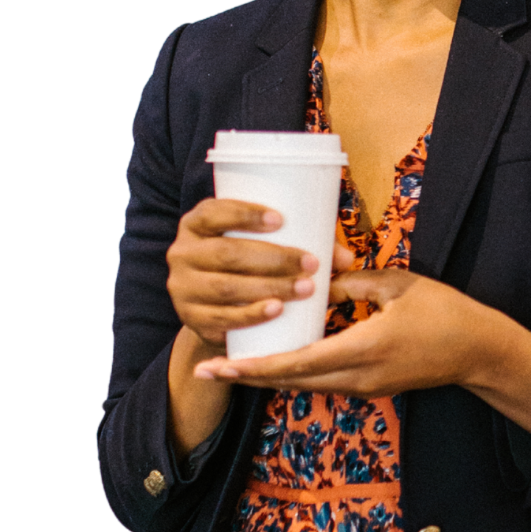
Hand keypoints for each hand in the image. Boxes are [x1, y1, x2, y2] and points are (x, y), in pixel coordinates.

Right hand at [167, 198, 354, 347]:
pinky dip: (251, 315)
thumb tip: (346, 258)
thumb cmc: (247, 265)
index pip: (214, 212)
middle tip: (310, 264)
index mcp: (197, 225)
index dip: (244, 214)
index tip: (281, 220)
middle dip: (272, 258)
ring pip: (226, 287)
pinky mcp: (193, 320)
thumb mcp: (264, 246)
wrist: (216, 307)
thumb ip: (302, 244)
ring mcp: (184, 288)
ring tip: (305, 289)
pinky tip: (276, 310)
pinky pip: (221, 319)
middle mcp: (182, 253)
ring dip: (269, 287)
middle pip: (226, 254)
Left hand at [192, 267, 519, 403]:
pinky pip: (323, 381)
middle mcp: (359, 377)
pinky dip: (295, 371)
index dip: (254, 365)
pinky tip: (277, 359)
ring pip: (305, 384)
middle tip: (209, 367)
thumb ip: (351, 284)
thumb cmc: (446, 314)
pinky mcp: (371, 386)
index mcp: (363, 350)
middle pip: (292, 382)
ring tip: (234, 363)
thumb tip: (312, 283)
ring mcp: (365, 386)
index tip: (220, 363)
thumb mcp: (398, 285)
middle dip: (249, 375)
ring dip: (270, 375)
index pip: (297, 362)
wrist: (480, 352)